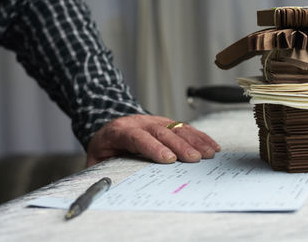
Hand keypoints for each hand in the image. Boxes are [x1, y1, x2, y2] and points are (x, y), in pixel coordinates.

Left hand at [86, 114, 220, 166]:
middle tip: (194, 158)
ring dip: (195, 141)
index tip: (168, 158)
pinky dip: (199, 136)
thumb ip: (103, 171)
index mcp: (120, 131)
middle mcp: (140, 122)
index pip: (138, 137)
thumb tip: (110, 186)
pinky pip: (185, 128)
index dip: (154, 147)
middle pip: (162, 132)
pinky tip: (210, 145)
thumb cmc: (106, 147)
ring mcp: (155, 121)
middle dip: (180, 146)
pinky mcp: (166, 122)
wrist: (110, 127)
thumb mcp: (97, 160)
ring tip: (208, 153)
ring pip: (177, 128)